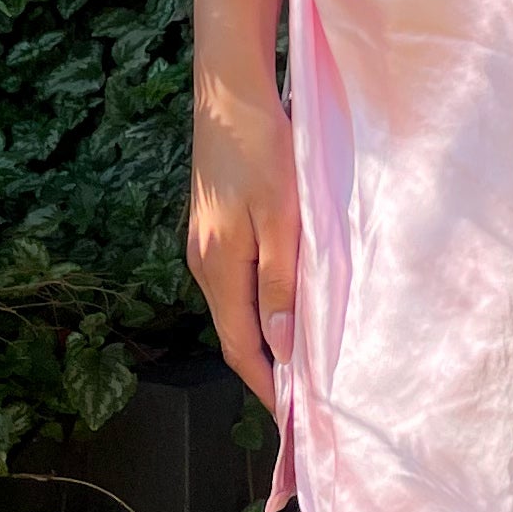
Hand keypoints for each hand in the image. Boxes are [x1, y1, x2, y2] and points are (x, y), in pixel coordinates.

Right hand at [188, 74, 299, 407]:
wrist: (229, 92)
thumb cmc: (261, 149)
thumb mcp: (280, 220)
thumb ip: (280, 284)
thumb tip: (280, 348)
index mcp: (218, 268)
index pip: (241, 348)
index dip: (267, 387)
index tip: (295, 419)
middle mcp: (204, 263)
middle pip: (236, 332)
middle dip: (268, 369)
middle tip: (308, 397)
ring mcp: (206, 245)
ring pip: (238, 307)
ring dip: (267, 335)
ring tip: (306, 358)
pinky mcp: (215, 228)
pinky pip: (239, 281)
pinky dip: (262, 303)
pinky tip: (288, 302)